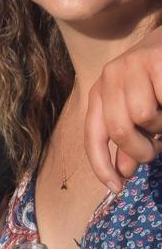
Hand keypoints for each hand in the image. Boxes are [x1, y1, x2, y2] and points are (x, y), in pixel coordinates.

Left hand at [84, 37, 161, 190]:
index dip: (101, 164)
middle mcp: (110, 76)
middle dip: (141, 150)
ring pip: (144, 116)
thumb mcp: (141, 113)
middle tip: (155, 149)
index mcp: (101, 91)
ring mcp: (132, 65)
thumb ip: (131, 140)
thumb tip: (122, 171)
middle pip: (118, 129)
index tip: (117, 188)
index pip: (92, 133)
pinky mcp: (156, 60)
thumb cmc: (159, 83)